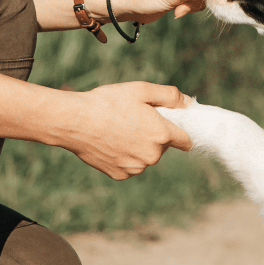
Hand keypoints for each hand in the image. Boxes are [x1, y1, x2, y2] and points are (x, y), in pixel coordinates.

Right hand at [54, 82, 193, 179]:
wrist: (75, 122)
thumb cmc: (108, 102)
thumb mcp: (141, 90)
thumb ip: (170, 96)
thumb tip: (189, 103)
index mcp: (161, 134)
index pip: (186, 140)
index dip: (180, 131)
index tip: (171, 124)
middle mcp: (152, 156)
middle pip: (163, 147)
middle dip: (154, 135)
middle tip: (133, 120)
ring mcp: (136, 168)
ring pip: (146, 157)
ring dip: (139, 146)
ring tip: (118, 130)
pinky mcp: (120, 175)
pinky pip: (130, 165)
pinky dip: (124, 156)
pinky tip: (110, 142)